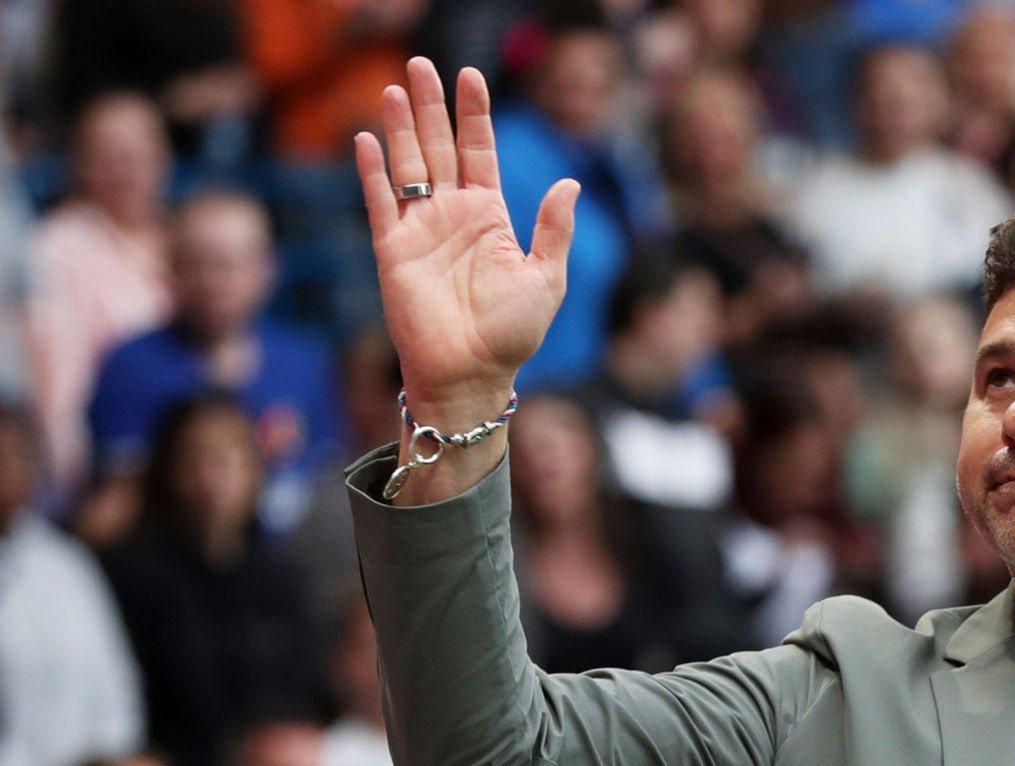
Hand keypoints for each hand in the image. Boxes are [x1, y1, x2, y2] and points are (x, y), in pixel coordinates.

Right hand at [354, 59, 577, 498]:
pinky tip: (367, 138)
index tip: (472, 76)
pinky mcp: (392, 250)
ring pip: (407, 165)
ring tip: (396, 88)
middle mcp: (451, 215)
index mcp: (489, 216)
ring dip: (400, 127)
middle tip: (422, 64)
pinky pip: (380, 202)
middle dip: (430, 106)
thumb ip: (554, 229)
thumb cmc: (512, 334)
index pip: (479, 152)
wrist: (471, 374)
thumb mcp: (547, 278)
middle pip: (438, 146)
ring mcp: (420, 229)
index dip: (475, 114)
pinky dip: (373, 172)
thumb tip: (570, 183)